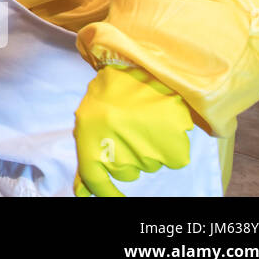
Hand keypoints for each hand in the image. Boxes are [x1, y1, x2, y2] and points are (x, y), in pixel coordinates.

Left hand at [73, 65, 194, 196]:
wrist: (148, 59)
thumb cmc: (117, 89)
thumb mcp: (93, 115)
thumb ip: (89, 152)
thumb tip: (83, 191)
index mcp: (89, 130)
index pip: (94, 175)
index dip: (104, 192)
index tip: (114, 198)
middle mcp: (113, 137)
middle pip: (127, 173)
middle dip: (131, 157)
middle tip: (133, 130)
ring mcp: (143, 140)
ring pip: (151, 165)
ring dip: (152, 149)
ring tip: (148, 120)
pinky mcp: (171, 139)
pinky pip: (174, 159)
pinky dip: (173, 146)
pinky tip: (166, 123)